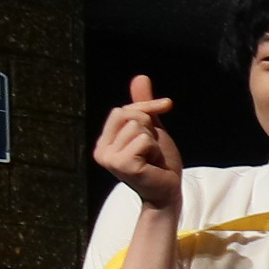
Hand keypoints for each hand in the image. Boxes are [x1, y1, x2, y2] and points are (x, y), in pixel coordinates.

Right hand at [92, 74, 180, 210]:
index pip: (123, 110)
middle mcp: (100, 149)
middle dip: (150, 129)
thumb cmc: (160, 164)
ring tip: (152, 160)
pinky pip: (144, 140)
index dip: (147, 108)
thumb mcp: (152, 129)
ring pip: (139, 127)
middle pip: (130, 115)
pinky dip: (155, 150)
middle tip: (152, 152)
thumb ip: (143, 106)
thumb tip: (140, 76)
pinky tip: (152, 165)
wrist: (168, 192)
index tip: (167, 106)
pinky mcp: (121, 164)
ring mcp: (108, 158)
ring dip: (154, 142)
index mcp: (104, 141)